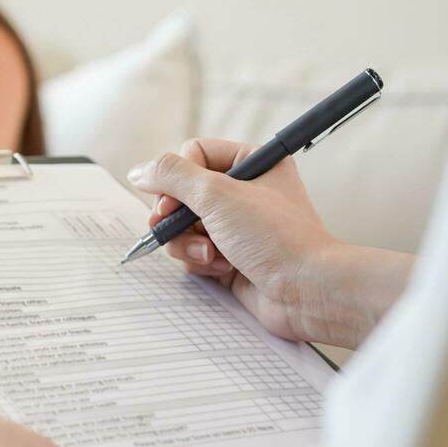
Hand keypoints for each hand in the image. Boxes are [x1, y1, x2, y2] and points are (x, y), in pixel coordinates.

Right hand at [127, 138, 355, 345]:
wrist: (308, 292)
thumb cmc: (277, 238)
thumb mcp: (217, 194)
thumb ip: (172, 176)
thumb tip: (139, 170)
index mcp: (253, 163)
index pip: (194, 154)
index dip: (176, 177)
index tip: (169, 200)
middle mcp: (244, 192)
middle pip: (181, 192)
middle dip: (176, 216)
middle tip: (172, 226)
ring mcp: (236, 226)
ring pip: (182, 225)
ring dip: (187, 242)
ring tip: (210, 254)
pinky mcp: (230, 256)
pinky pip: (193, 252)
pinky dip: (200, 261)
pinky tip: (223, 268)